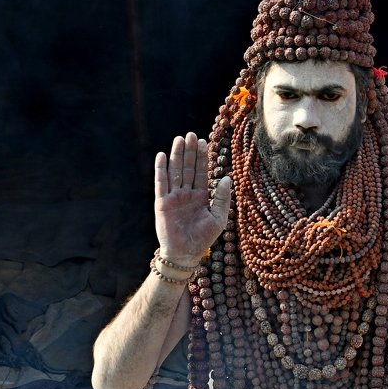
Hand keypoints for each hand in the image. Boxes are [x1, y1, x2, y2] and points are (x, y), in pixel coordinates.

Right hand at [154, 133, 231, 264]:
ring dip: (177, 155)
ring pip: (176, 171)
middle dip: (190, 151)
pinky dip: (161, 169)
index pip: (201, 172)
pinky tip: (162, 155)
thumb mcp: (218, 218)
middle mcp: (187, 194)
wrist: (185, 253)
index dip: (202, 157)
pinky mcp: (162, 202)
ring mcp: (174, 197)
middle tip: (191, 135)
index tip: (204, 141)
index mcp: (201, 196)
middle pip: (188, 168)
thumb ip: (222, 198)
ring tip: (179, 139)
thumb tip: (226, 178)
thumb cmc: (203, 238)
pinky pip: (161, 183)